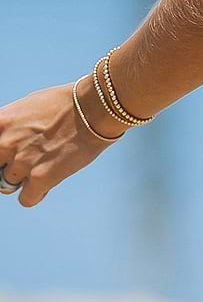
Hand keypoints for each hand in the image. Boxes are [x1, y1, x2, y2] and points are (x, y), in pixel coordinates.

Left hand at [0, 82, 121, 207]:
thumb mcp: (27, 107)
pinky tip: (48, 181)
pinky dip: (36, 193)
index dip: (0, 156)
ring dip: (24, 179)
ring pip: (8, 185)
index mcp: (0, 123)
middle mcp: (5, 143)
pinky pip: (26, 199)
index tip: (7, 158)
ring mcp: (22, 162)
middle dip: (7, 167)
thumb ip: (11, 126)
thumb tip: (7, 138)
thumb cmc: (65, 102)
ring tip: (44, 166)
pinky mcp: (41, 178)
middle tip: (26, 160)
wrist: (94, 108)